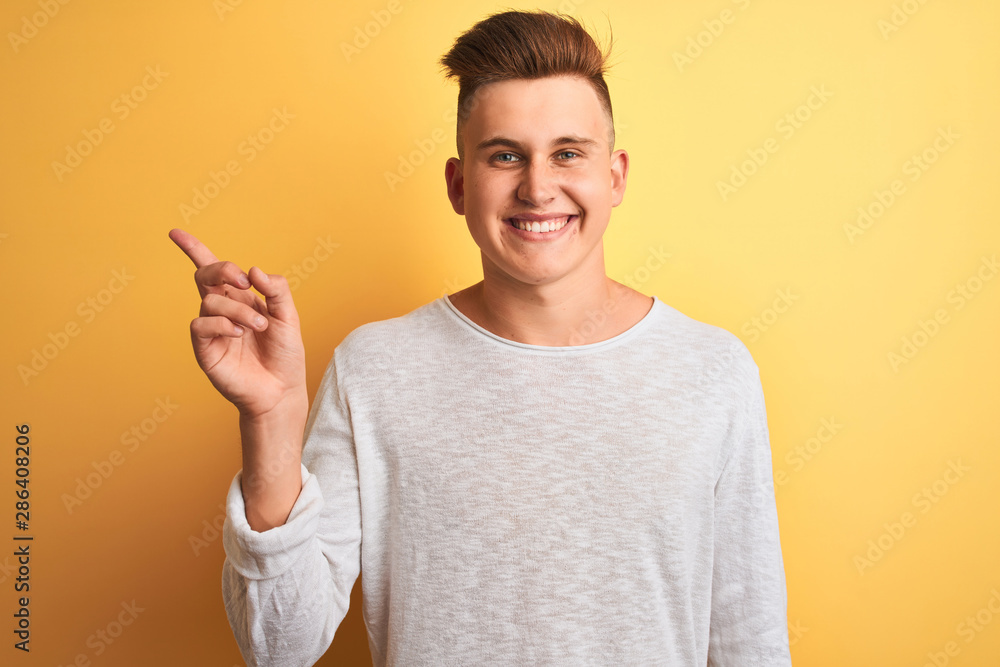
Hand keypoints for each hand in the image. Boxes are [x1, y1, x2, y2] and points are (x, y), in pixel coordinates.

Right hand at [169, 228, 306, 417]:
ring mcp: (211, 330)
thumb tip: (252, 270)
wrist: (282, 389)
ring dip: (237, 309)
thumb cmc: (284, 354)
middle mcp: (222, 311)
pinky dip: (221, 324)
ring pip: (210, 301)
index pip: (213, 270)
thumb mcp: (289, 316)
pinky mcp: (205, 349)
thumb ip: (276, 289)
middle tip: (244, 283)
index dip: (193, 249)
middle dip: (222, 270)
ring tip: (259, 327)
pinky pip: (200, 325)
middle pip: (206, 276)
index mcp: (240, 298)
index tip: (175, 232)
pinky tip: (239, 334)